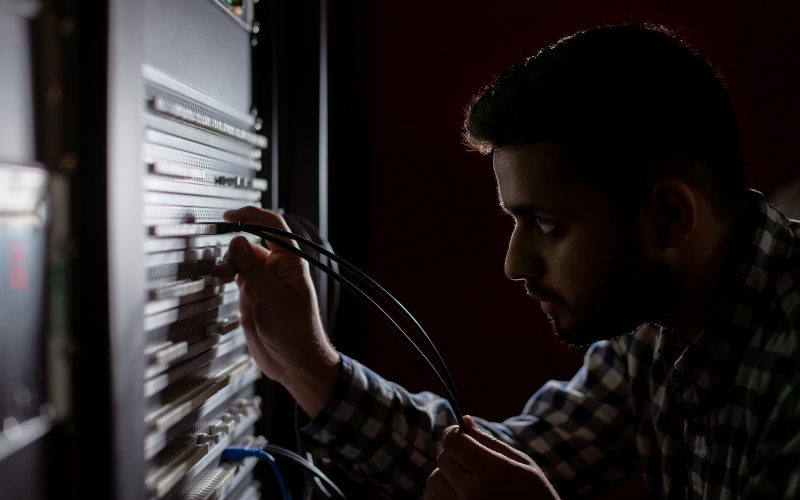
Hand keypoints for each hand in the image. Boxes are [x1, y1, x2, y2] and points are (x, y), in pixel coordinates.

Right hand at [212, 207, 339, 417]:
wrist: (295, 363)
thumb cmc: (297, 334)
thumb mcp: (273, 301)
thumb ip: (254, 271)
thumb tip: (239, 242)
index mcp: (290, 264)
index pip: (273, 227)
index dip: (252, 215)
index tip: (230, 215)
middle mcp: (277, 269)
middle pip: (251, 243)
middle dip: (234, 247)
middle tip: (224, 264)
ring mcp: (264, 282)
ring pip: (241, 260)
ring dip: (228, 263)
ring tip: (221, 275)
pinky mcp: (252, 296)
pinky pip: (236, 277)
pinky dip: (226, 275)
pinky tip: (220, 280)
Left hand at [425, 416, 559, 499]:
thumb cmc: (536, 497)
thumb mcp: (523, 466)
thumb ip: (490, 443)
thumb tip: (464, 420)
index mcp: (494, 473)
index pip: (454, 442)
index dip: (455, 434)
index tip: (460, 436)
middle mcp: (474, 494)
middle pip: (443, 460)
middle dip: (453, 456)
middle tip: (470, 462)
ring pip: (433, 482)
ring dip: (444, 477)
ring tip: (465, 482)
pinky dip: (441, 496)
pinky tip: (459, 497)